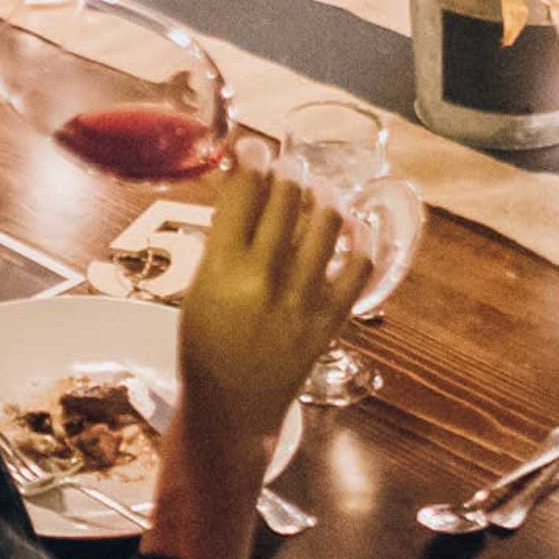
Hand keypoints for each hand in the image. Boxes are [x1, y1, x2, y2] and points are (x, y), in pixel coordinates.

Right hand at [170, 157, 366, 440]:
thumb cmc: (205, 348)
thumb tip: (243, 188)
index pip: (241, 195)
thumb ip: (221, 244)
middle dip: (287, 171)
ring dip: (324, 196)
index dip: (250, 160)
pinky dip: (361, 241)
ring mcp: (300, 302)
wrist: (231, 411)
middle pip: (285, 202)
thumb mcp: (198, 291)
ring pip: (325, 226)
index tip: (252, 147)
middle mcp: (263, 280)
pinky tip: (356, 225)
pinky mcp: (328, 321)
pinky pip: (357, 270)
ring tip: (320, 188)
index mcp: (220, 271)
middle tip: (287, 164)